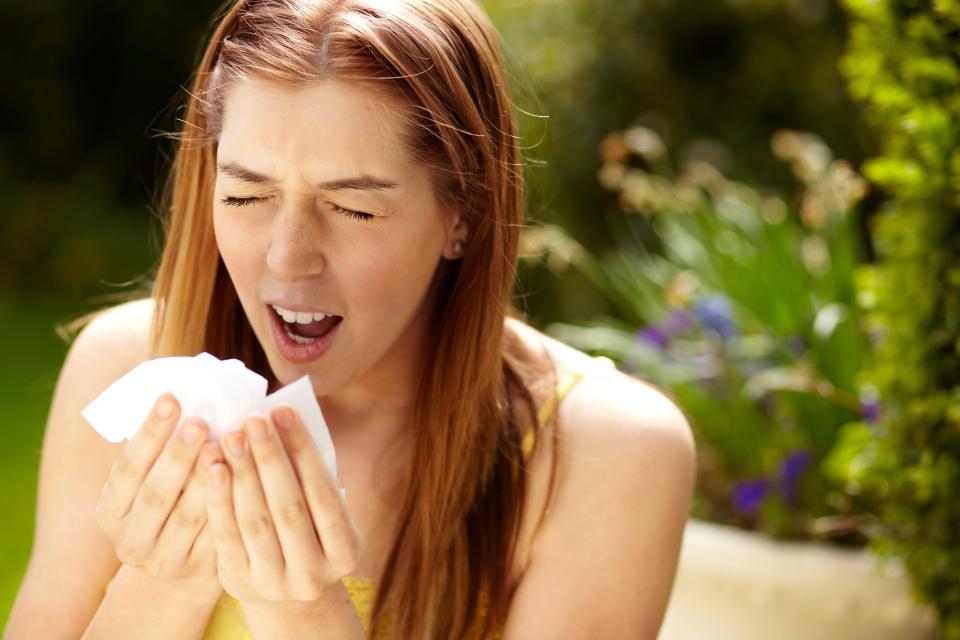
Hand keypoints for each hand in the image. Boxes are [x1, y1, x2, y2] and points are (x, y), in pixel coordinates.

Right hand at [95, 393, 224, 597]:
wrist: (181, 565)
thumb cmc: (170, 502)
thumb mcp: (150, 480)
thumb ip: (160, 448)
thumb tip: (186, 389)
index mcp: (110, 510)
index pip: (127, 467)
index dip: (149, 432)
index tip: (170, 397)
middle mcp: (130, 539)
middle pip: (157, 492)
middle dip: (178, 453)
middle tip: (199, 420)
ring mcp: (162, 560)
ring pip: (189, 516)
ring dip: (209, 478)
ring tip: (226, 443)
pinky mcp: (198, 570)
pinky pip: (217, 535)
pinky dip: (230, 503)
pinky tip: (245, 476)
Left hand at [203, 404, 360, 604]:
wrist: (285, 594)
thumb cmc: (308, 531)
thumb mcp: (323, 514)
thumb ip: (310, 479)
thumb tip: (280, 422)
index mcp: (346, 551)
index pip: (323, 493)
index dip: (303, 450)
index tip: (283, 411)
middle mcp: (314, 573)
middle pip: (289, 507)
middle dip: (269, 458)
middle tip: (253, 419)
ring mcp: (276, 583)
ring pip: (255, 521)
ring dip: (241, 474)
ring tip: (230, 436)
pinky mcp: (240, 583)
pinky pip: (226, 536)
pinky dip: (218, 499)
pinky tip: (213, 467)